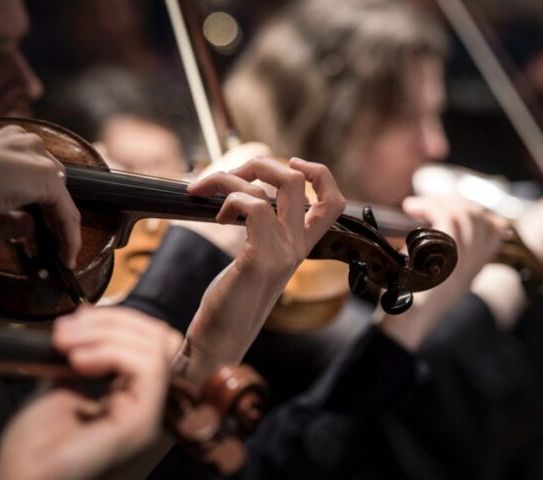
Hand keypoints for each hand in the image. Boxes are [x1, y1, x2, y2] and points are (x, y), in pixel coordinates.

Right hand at [0, 126, 81, 267]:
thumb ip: (12, 219)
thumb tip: (29, 229)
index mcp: (6, 144)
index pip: (32, 175)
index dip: (39, 206)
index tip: (40, 230)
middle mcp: (25, 143)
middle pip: (50, 184)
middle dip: (52, 216)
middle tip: (51, 244)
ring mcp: (37, 156)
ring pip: (59, 198)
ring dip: (62, 228)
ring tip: (62, 253)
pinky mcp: (46, 176)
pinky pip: (66, 210)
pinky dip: (69, 234)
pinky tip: (67, 252)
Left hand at [0, 307, 181, 479]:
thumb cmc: (33, 449)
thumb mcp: (61, 386)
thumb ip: (83, 359)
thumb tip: (88, 319)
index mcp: (133, 401)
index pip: (151, 343)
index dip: (117, 321)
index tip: (74, 321)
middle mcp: (148, 409)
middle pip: (159, 340)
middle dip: (112, 321)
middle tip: (66, 329)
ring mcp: (149, 418)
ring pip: (155, 348)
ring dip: (106, 333)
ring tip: (66, 343)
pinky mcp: (142, 424)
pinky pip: (149, 369)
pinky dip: (112, 351)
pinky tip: (78, 359)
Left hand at [179, 157, 344, 381]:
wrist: (220, 341)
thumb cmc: (231, 302)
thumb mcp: (256, 260)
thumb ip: (262, 232)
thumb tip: (246, 195)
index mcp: (301, 246)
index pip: (334, 201)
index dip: (318, 173)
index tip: (290, 164)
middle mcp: (297, 247)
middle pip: (297, 178)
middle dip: (258, 164)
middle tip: (230, 177)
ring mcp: (282, 252)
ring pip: (272, 186)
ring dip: (229, 178)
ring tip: (207, 193)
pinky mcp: (259, 258)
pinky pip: (254, 206)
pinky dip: (230, 199)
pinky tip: (218, 218)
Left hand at [381, 195, 507, 349]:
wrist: (404, 325)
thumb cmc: (409, 304)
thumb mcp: (434, 280)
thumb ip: (441, 259)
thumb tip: (429, 229)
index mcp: (473, 269)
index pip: (495, 230)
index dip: (478, 210)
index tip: (453, 207)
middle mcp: (473, 264)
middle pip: (479, 217)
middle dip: (454, 201)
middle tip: (428, 202)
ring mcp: (463, 261)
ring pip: (465, 214)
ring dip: (438, 201)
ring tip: (416, 205)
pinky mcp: (447, 256)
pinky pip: (447, 219)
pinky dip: (429, 206)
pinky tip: (413, 208)